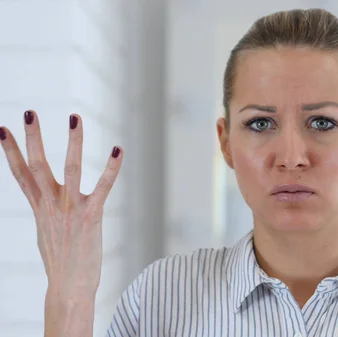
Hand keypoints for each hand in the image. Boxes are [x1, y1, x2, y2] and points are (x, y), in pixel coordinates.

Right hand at [0, 110, 122, 295]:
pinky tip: (118, 150)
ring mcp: (69, 209)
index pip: (20, 174)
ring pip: (69, 168)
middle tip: (28, 112)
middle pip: (36, 165)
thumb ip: (48, 214)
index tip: (2, 129)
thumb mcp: (47, 233)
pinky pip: (102, 187)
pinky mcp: (90, 216)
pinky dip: (111, 168)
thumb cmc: (62, 262)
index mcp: (39, 208)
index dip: (10, 151)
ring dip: (72, 142)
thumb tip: (47, 207)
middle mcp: (50, 205)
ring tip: (74, 117)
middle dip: (32, 138)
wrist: (69, 288)